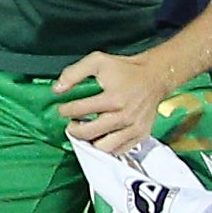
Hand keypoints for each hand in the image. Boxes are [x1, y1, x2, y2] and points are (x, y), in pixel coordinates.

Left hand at [49, 54, 167, 154]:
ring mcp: (134, 127)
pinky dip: (107, 146)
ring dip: (90, 141)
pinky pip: (119, 150)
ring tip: (86, 131)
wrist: (154, 76)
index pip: (80, 110)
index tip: (63, 109)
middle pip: (89, 133)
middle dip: (74, 130)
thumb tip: (57, 88)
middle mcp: (124, 116)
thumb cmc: (125, 70)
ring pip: (104, 147)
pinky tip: (101, 136)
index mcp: (113, 98)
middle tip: (72, 124)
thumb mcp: (97, 62)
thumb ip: (74, 73)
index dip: (66, 111)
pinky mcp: (141, 135)